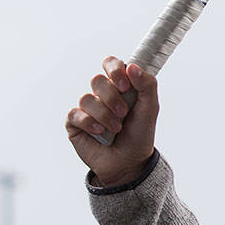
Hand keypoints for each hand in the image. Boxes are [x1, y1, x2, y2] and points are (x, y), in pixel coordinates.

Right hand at [66, 56, 158, 185]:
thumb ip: (147, 84)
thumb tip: (131, 66)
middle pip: (97, 80)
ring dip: (104, 115)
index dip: (114, 70)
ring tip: (116, 128)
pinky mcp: (74, 123)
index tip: (125, 85)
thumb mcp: (150, 107)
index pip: (110, 63)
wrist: (129, 161)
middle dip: (112, 98)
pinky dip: (90, 123)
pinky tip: (100, 132)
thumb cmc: (140, 133)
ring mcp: (87, 108)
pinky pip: (75, 114)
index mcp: (120, 85)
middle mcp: (101, 94)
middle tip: (124, 113)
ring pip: (86, 98)